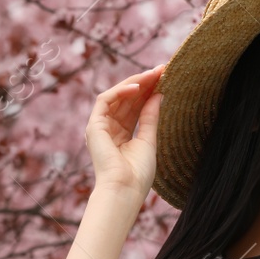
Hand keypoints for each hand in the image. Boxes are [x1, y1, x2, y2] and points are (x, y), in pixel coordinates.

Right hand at [84, 64, 165, 201]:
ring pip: (116, 95)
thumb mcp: (149, 140)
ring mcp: (100, 126)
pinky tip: (138, 87)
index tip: (165, 77)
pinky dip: (121, 91)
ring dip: (135, 83)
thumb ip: (151, 117)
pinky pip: (105, 100)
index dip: (150, 91)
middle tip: (162, 69)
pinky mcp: (94, 125)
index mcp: (122, 134)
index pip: (136, 106)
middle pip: (127, 99)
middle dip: (144, 83)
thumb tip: (159, 95)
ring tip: (153, 73)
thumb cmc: (138, 173)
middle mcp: (110, 128)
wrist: (124, 189)